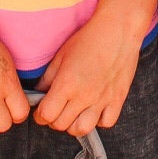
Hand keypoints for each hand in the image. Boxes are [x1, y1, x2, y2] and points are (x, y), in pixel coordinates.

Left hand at [33, 12, 142, 135]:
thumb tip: (39, 94)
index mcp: (67, 84)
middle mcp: (84, 96)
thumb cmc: (88, 38)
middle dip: (53, 120)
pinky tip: (94, 110)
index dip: (40, 115)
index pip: (46, 115)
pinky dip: (98, 121)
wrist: (118, 29)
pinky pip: (106, 123)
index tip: (41, 110)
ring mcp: (102, 100)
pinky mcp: (117, 99)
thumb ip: (47, 78)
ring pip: (82, 129)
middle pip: (61, 125)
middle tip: (55, 110)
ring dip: (73, 125)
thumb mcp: (61, 55)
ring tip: (73, 114)